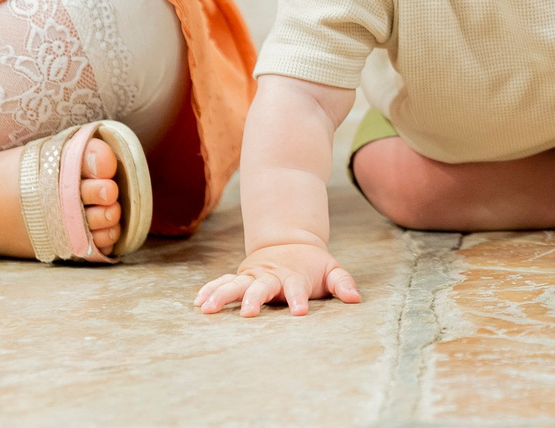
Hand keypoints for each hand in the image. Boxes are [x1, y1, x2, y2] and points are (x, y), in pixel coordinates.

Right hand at [194, 242, 361, 316]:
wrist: (290, 241)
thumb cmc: (312, 265)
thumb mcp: (332, 269)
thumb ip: (343, 283)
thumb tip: (356, 298)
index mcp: (294, 276)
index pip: (297, 289)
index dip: (299, 300)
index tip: (299, 313)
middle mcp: (271, 276)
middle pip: (262, 287)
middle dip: (255, 299)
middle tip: (249, 313)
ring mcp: (253, 275)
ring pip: (236, 284)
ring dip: (222, 295)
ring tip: (208, 309)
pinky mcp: (241, 276)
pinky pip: (223, 282)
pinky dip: (210, 290)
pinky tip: (198, 301)